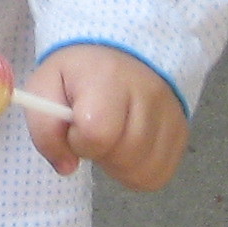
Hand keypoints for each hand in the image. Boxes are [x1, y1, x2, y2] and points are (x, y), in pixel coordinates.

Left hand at [26, 45, 188, 189]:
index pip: (98, 134)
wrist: (120, 52)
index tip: (74, 125)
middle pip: (124, 157)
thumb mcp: (45, 88)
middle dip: (99, 153)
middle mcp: (148, 95)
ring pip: (143, 172)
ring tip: (111, 139)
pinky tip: (127, 149)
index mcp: (109, 78)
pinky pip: (159, 174)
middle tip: (93, 131)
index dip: (79, 140)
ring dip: (118, 166)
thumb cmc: (78, 73)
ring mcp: (171, 115)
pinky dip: (138, 171)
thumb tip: (67, 166)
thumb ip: (45, 129)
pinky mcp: (182, 133)